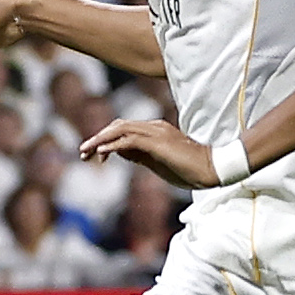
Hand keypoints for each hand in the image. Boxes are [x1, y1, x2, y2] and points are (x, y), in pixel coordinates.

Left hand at [80, 116, 222, 188]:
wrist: (212, 169)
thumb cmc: (188, 168)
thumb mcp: (158, 162)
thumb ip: (139, 155)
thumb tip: (119, 152)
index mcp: (155, 130)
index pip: (123, 128)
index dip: (105, 139)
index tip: (92, 154)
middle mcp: (154, 126)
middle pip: (118, 125)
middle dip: (98, 138)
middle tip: (82, 152)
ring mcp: (156, 132)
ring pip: (120, 129)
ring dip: (100, 140)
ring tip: (85, 151)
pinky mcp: (158, 143)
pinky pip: (129, 140)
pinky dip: (112, 145)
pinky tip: (102, 154)